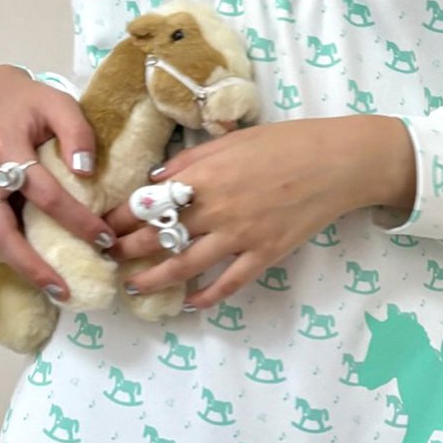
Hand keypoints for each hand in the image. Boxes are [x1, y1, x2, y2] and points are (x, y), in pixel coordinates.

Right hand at [0, 66, 116, 299]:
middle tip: (64, 290)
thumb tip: (86, 173)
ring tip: (50, 286)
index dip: (76, 220)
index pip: (45, 194)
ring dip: (17, 265)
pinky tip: (29, 264)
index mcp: (4, 147)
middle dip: (33, 266)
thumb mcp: (58, 103)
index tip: (105, 239)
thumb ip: (77, 134)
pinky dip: (3, 250)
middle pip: (2, 231)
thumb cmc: (25, 100)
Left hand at [100, 115, 408, 311]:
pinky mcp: (265, 254)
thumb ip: (192, 160)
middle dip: (127, 249)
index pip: (149, 201)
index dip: (121, 216)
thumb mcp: (233, 139)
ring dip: (154, 279)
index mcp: (205, 175)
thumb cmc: (287, 143)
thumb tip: (157, 178)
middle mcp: (216, 208)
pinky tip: (191, 304)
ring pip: (185, 265)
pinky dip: (208, 296)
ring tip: (134, 286)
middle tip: (108, 257)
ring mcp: (241, 235)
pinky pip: (229, 283)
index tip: (104, 224)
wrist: (337, 163)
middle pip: (158, 235)